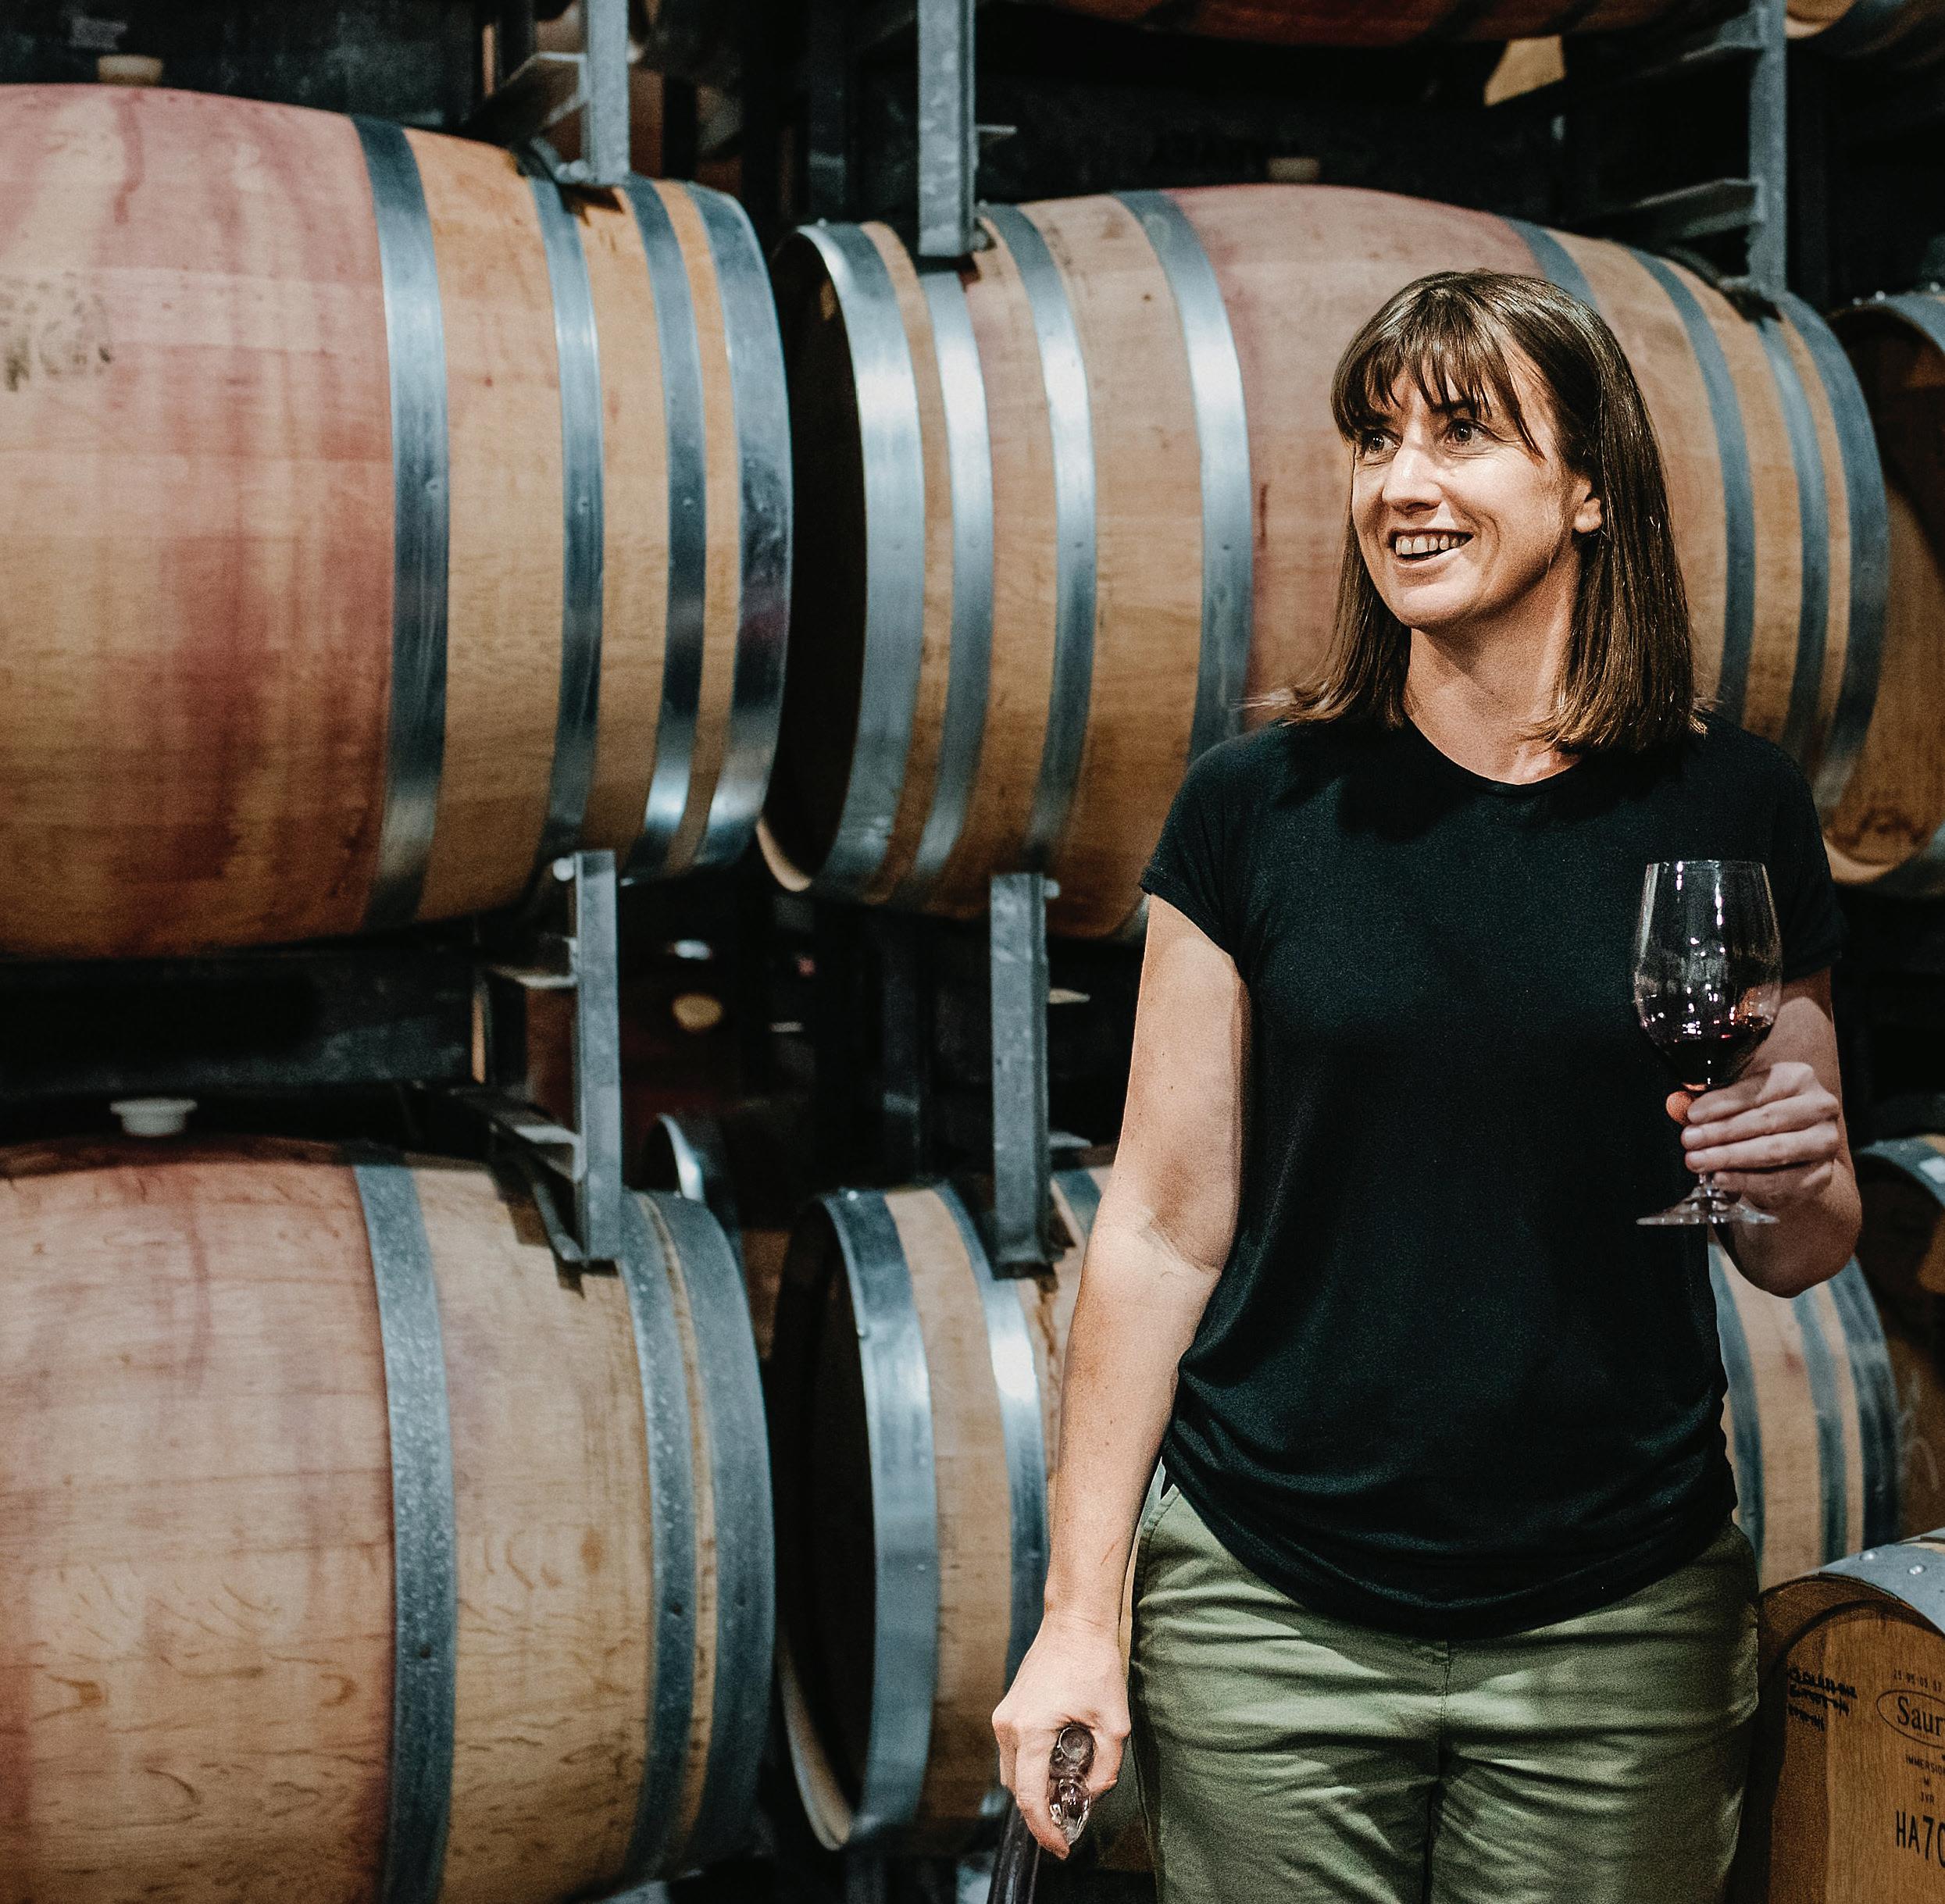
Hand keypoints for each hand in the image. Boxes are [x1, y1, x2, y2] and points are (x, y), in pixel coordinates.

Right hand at [991, 1613, 1129, 1858]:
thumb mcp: (1114, 1722)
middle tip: (1069, 1819)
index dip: (1043, 1829)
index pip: (1028, 1797)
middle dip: (1040, 1809)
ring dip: (1035, 1786)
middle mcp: (1008, 1726)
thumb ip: (1106, 1767)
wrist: (1075, 1622)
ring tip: (1068, 1789)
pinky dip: (1032, 1765)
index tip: (1060, 1846)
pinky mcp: (1009, 1708)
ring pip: (1013, 1771)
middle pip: (1017, 1788)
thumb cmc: (1094, 1664)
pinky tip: (1059, 1762)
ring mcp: (1005, 1715)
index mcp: (1030, 1731)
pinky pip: (1014, 1750)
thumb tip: (1092, 1792)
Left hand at [1668, 1059, 1843, 1211]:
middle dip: (1722, 1132)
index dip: (1722, 1103)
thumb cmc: (1759, 1114)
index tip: (1692, 1115)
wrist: (1793, 1148)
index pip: (1758, 1089)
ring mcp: (1825, 1142)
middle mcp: (1820, 1107)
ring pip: (1775, 1151)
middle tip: (1689, 1141)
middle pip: (1767, 1120)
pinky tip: (1722, 1179)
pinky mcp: (1822, 1174)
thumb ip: (1714, 1102)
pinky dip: (1748, 1182)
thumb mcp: (1739, 1100)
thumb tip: (1679, 1108)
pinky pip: (1782, 1181)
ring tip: (1699, 1161)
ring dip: (1731, 1157)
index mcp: (1798, 1078)